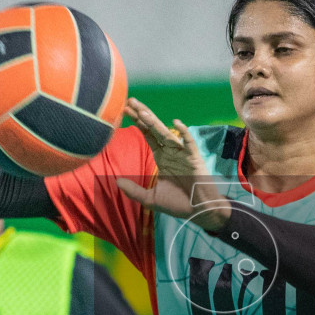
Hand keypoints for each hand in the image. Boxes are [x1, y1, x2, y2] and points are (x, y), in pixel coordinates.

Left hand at [117, 98, 232, 229]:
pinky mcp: (194, 158)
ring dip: (155, 123)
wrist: (198, 212)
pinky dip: (184, 133)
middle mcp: (170, 151)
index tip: (125, 111)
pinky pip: (189, 143)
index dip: (137, 123)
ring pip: (167, 134)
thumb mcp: (151, 199)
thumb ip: (134, 190)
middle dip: (143, 115)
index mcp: (161, 157)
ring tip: (143, 112)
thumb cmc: (178, 204)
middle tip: (131, 102)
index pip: (148, 135)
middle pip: (154, 129)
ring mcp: (182, 153)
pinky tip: (176, 123)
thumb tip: (116, 181)